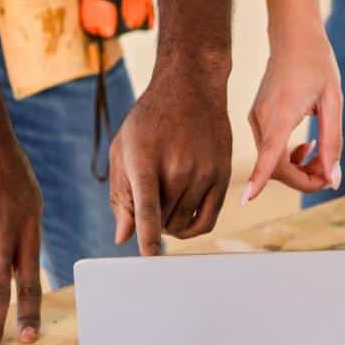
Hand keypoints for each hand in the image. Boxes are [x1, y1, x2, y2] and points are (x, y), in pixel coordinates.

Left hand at [110, 62, 231, 253]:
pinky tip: (181, 219)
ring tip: (163, 203)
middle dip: (150, 223)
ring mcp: (204, 171)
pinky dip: (192, 228)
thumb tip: (124, 237)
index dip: (146, 238)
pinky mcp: (223, 175)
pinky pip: (208, 220)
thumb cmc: (149, 120)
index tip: (146, 256)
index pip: (147, 209)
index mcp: (146, 158)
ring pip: (183, 224)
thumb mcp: (123, 149)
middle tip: (148, 205)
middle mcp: (178, 166)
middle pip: (162, 221)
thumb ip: (121, 195)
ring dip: (169, 224)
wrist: (190, 88)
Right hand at [244, 19, 341, 203]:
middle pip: (277, 167)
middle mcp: (262, 119)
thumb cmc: (318, 65)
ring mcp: (256, 118)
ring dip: (298, 168)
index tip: (246, 201)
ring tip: (320, 154)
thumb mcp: (333, 102)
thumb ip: (332, 142)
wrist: (294, 37)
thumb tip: (333, 180)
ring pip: (273, 161)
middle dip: (304, 178)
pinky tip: (306, 145)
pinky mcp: (256, 118)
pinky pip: (269, 149)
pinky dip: (287, 156)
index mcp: (282, 113)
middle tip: (330, 172)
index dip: (259, 179)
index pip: (269, 154)